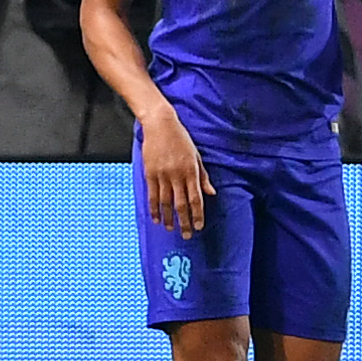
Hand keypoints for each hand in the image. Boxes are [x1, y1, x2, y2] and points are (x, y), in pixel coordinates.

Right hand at [140, 103, 211, 235]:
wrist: (160, 124)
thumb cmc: (181, 139)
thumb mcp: (196, 156)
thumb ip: (203, 176)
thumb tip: (211, 193)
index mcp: (191, 171)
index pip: (196, 198)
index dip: (197, 214)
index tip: (199, 227)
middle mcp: (177, 175)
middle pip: (181, 204)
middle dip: (184, 221)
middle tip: (186, 235)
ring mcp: (162, 175)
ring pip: (166, 202)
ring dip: (168, 218)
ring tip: (171, 229)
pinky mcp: (150, 173)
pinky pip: (152, 195)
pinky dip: (154, 209)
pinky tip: (156, 219)